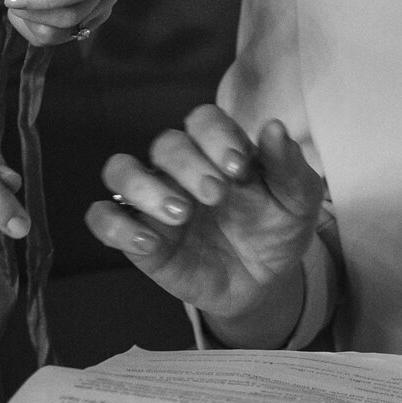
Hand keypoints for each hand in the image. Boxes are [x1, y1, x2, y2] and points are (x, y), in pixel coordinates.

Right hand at [87, 106, 325, 346]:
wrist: (265, 282)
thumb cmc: (277, 228)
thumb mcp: (297, 200)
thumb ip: (288, 166)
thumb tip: (274, 128)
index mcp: (219, 149)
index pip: (203, 120)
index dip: (216, 136)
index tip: (239, 167)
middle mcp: (181, 168)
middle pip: (165, 143)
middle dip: (188, 165)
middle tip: (215, 195)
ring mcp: (155, 201)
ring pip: (120, 170)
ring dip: (144, 186)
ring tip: (180, 214)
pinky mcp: (138, 239)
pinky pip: (104, 219)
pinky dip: (115, 225)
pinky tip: (148, 243)